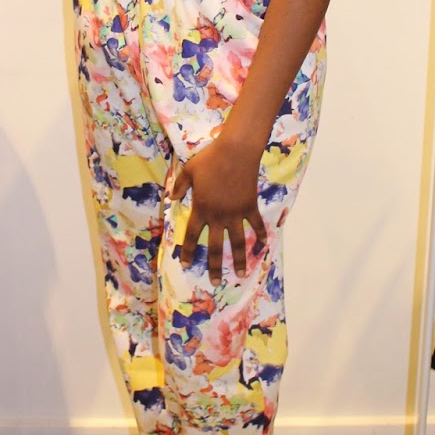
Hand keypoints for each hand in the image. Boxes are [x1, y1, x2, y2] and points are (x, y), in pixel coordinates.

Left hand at [171, 132, 266, 285]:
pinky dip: (260, 235)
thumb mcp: (189, 171)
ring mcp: (236, 214)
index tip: (185, 263)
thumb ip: (180, 186)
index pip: (191, 235)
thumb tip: (172, 198)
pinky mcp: (250, 207)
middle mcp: (218, 216)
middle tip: (214, 282)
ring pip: (237, 243)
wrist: (235, 152)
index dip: (187, 250)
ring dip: (238, 260)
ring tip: (239, 274)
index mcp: (201, 209)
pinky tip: (262, 245)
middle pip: (214, 247)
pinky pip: (256, 225)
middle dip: (213, 266)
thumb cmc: (210, 159)